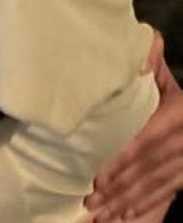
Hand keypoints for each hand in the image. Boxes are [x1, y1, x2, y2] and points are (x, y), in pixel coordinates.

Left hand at [85, 49, 182, 220]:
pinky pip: (166, 194)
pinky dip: (145, 206)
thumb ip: (152, 59)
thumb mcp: (166, 76)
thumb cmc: (177, 95)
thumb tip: (137, 59)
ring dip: (127, 201)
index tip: (98, 175)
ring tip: (100, 211)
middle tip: (90, 199)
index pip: (144, 141)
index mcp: (176, 115)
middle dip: (117, 187)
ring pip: (155, 186)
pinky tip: (125, 215)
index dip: (121, 160)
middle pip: (146, 169)